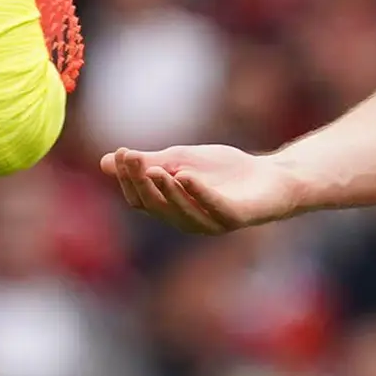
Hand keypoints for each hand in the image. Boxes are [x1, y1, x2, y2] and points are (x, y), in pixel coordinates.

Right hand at [100, 143, 305, 233]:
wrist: (270, 177)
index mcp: (170, 209)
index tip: (124, 153)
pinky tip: (186, 176)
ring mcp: (210, 223)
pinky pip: (213, 208)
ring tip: (157, 169)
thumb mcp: (180, 160)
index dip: (129, 179)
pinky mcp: (234, 218)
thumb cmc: (225, 171)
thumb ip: (148, 162)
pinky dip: (198, 193)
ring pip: (180, 211)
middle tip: (133, 158)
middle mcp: (186, 221)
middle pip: (155, 206)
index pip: (140, 199)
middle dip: (141, 182)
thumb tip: (105, 161)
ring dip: (166, 191)